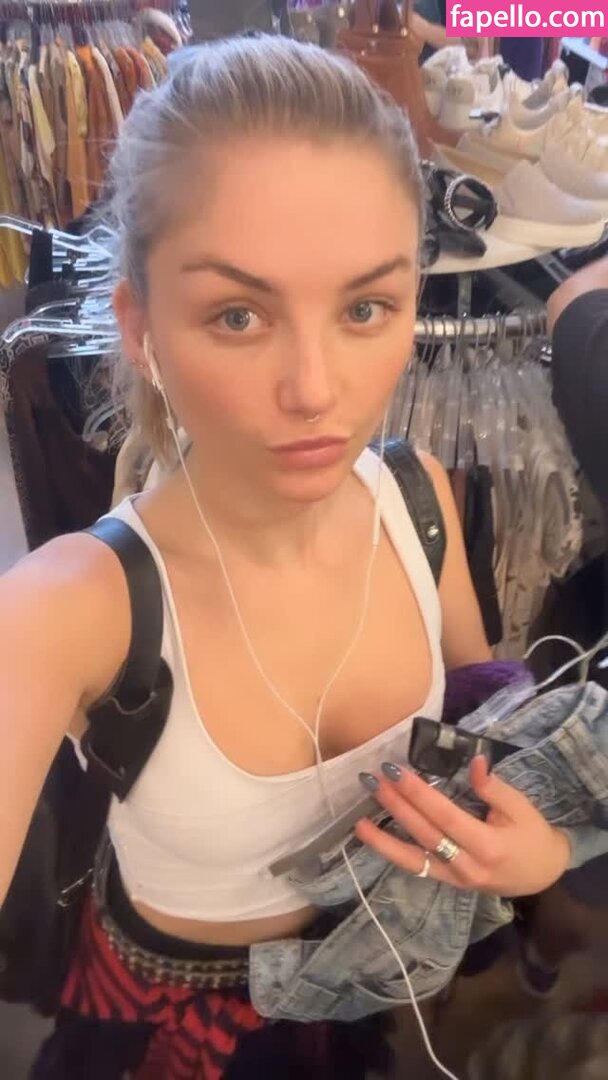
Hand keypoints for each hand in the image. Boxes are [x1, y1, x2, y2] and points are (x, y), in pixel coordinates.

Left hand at [356, 757, 570, 897]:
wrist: (543, 874)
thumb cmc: (533, 835)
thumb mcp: (520, 807)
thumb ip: (493, 787)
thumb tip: (474, 760)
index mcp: (488, 845)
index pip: (444, 816)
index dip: (418, 794)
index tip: (395, 770)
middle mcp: (467, 866)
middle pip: (424, 834)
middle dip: (396, 806)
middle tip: (372, 780)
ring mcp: (456, 879)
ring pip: (413, 860)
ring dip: (384, 839)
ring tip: (359, 822)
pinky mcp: (449, 883)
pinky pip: (417, 869)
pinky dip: (394, 854)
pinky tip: (373, 839)